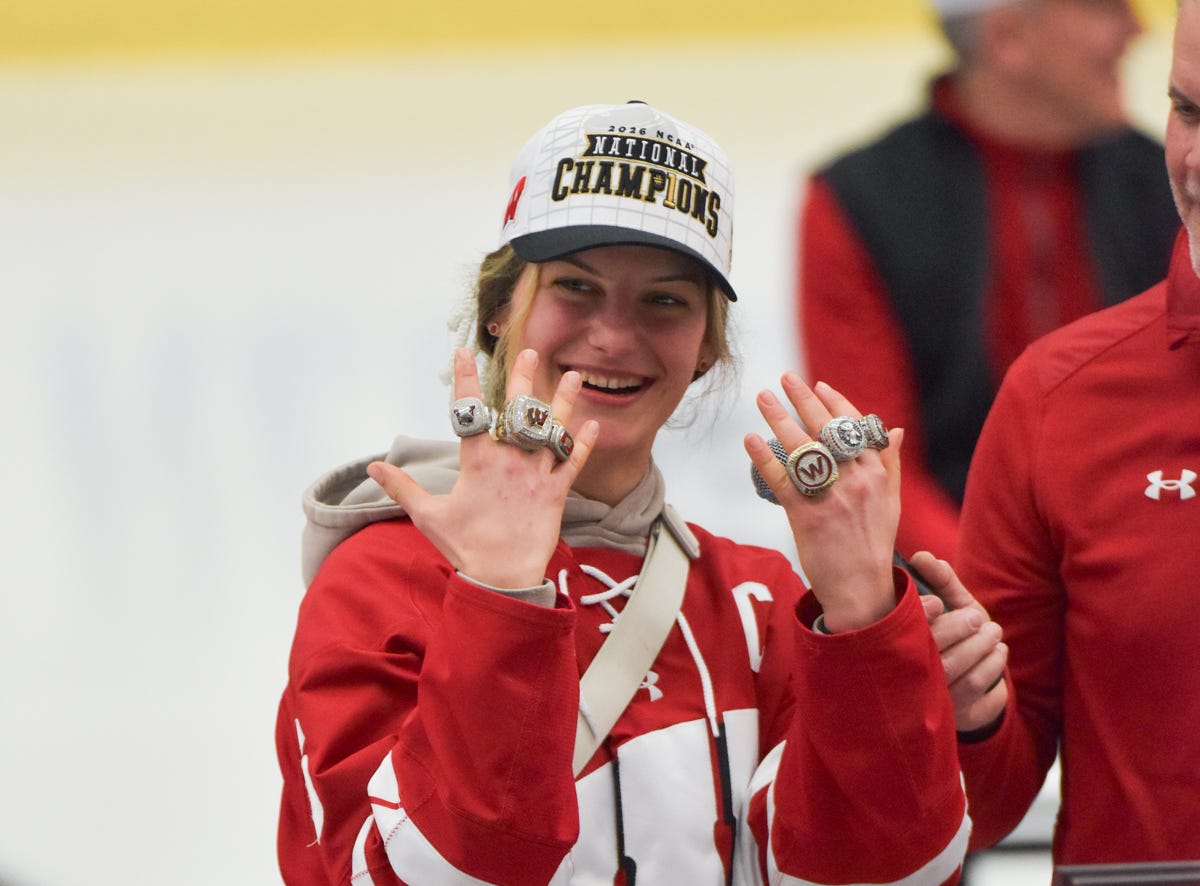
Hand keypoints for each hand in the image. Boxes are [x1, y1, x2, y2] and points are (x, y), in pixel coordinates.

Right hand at [367, 347, 598, 588]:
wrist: (502, 578)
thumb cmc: (465, 547)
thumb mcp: (428, 515)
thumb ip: (402, 487)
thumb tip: (373, 469)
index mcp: (479, 462)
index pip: (470, 411)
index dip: (466, 379)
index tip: (465, 353)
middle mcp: (511, 461)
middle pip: (520, 411)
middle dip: (525, 379)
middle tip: (531, 353)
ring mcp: (537, 475)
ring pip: (554, 430)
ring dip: (565, 401)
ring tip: (575, 376)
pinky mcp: (557, 492)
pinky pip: (574, 462)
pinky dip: (584, 444)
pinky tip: (595, 424)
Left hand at [744, 375, 899, 631]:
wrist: (861, 589)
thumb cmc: (873, 544)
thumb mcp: (890, 502)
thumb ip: (890, 464)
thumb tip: (895, 430)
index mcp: (876, 473)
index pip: (854, 426)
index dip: (834, 402)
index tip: (817, 385)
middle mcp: (855, 479)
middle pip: (826, 429)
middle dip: (803, 399)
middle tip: (784, 378)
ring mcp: (830, 496)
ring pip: (803, 447)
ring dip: (780, 418)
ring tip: (762, 397)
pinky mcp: (806, 515)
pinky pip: (783, 479)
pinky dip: (765, 457)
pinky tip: (751, 439)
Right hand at [912, 550, 1008, 732]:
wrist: (971, 688)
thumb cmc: (956, 637)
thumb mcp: (951, 606)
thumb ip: (941, 581)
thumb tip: (922, 556)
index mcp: (904, 645)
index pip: (906, 632)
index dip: (919, 617)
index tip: (936, 604)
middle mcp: (913, 674)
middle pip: (938, 653)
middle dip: (965, 632)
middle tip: (982, 620)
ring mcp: (935, 698)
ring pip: (962, 675)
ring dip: (985, 651)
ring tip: (994, 636)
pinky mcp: (957, 715)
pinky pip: (979, 693)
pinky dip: (994, 672)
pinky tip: (998, 657)